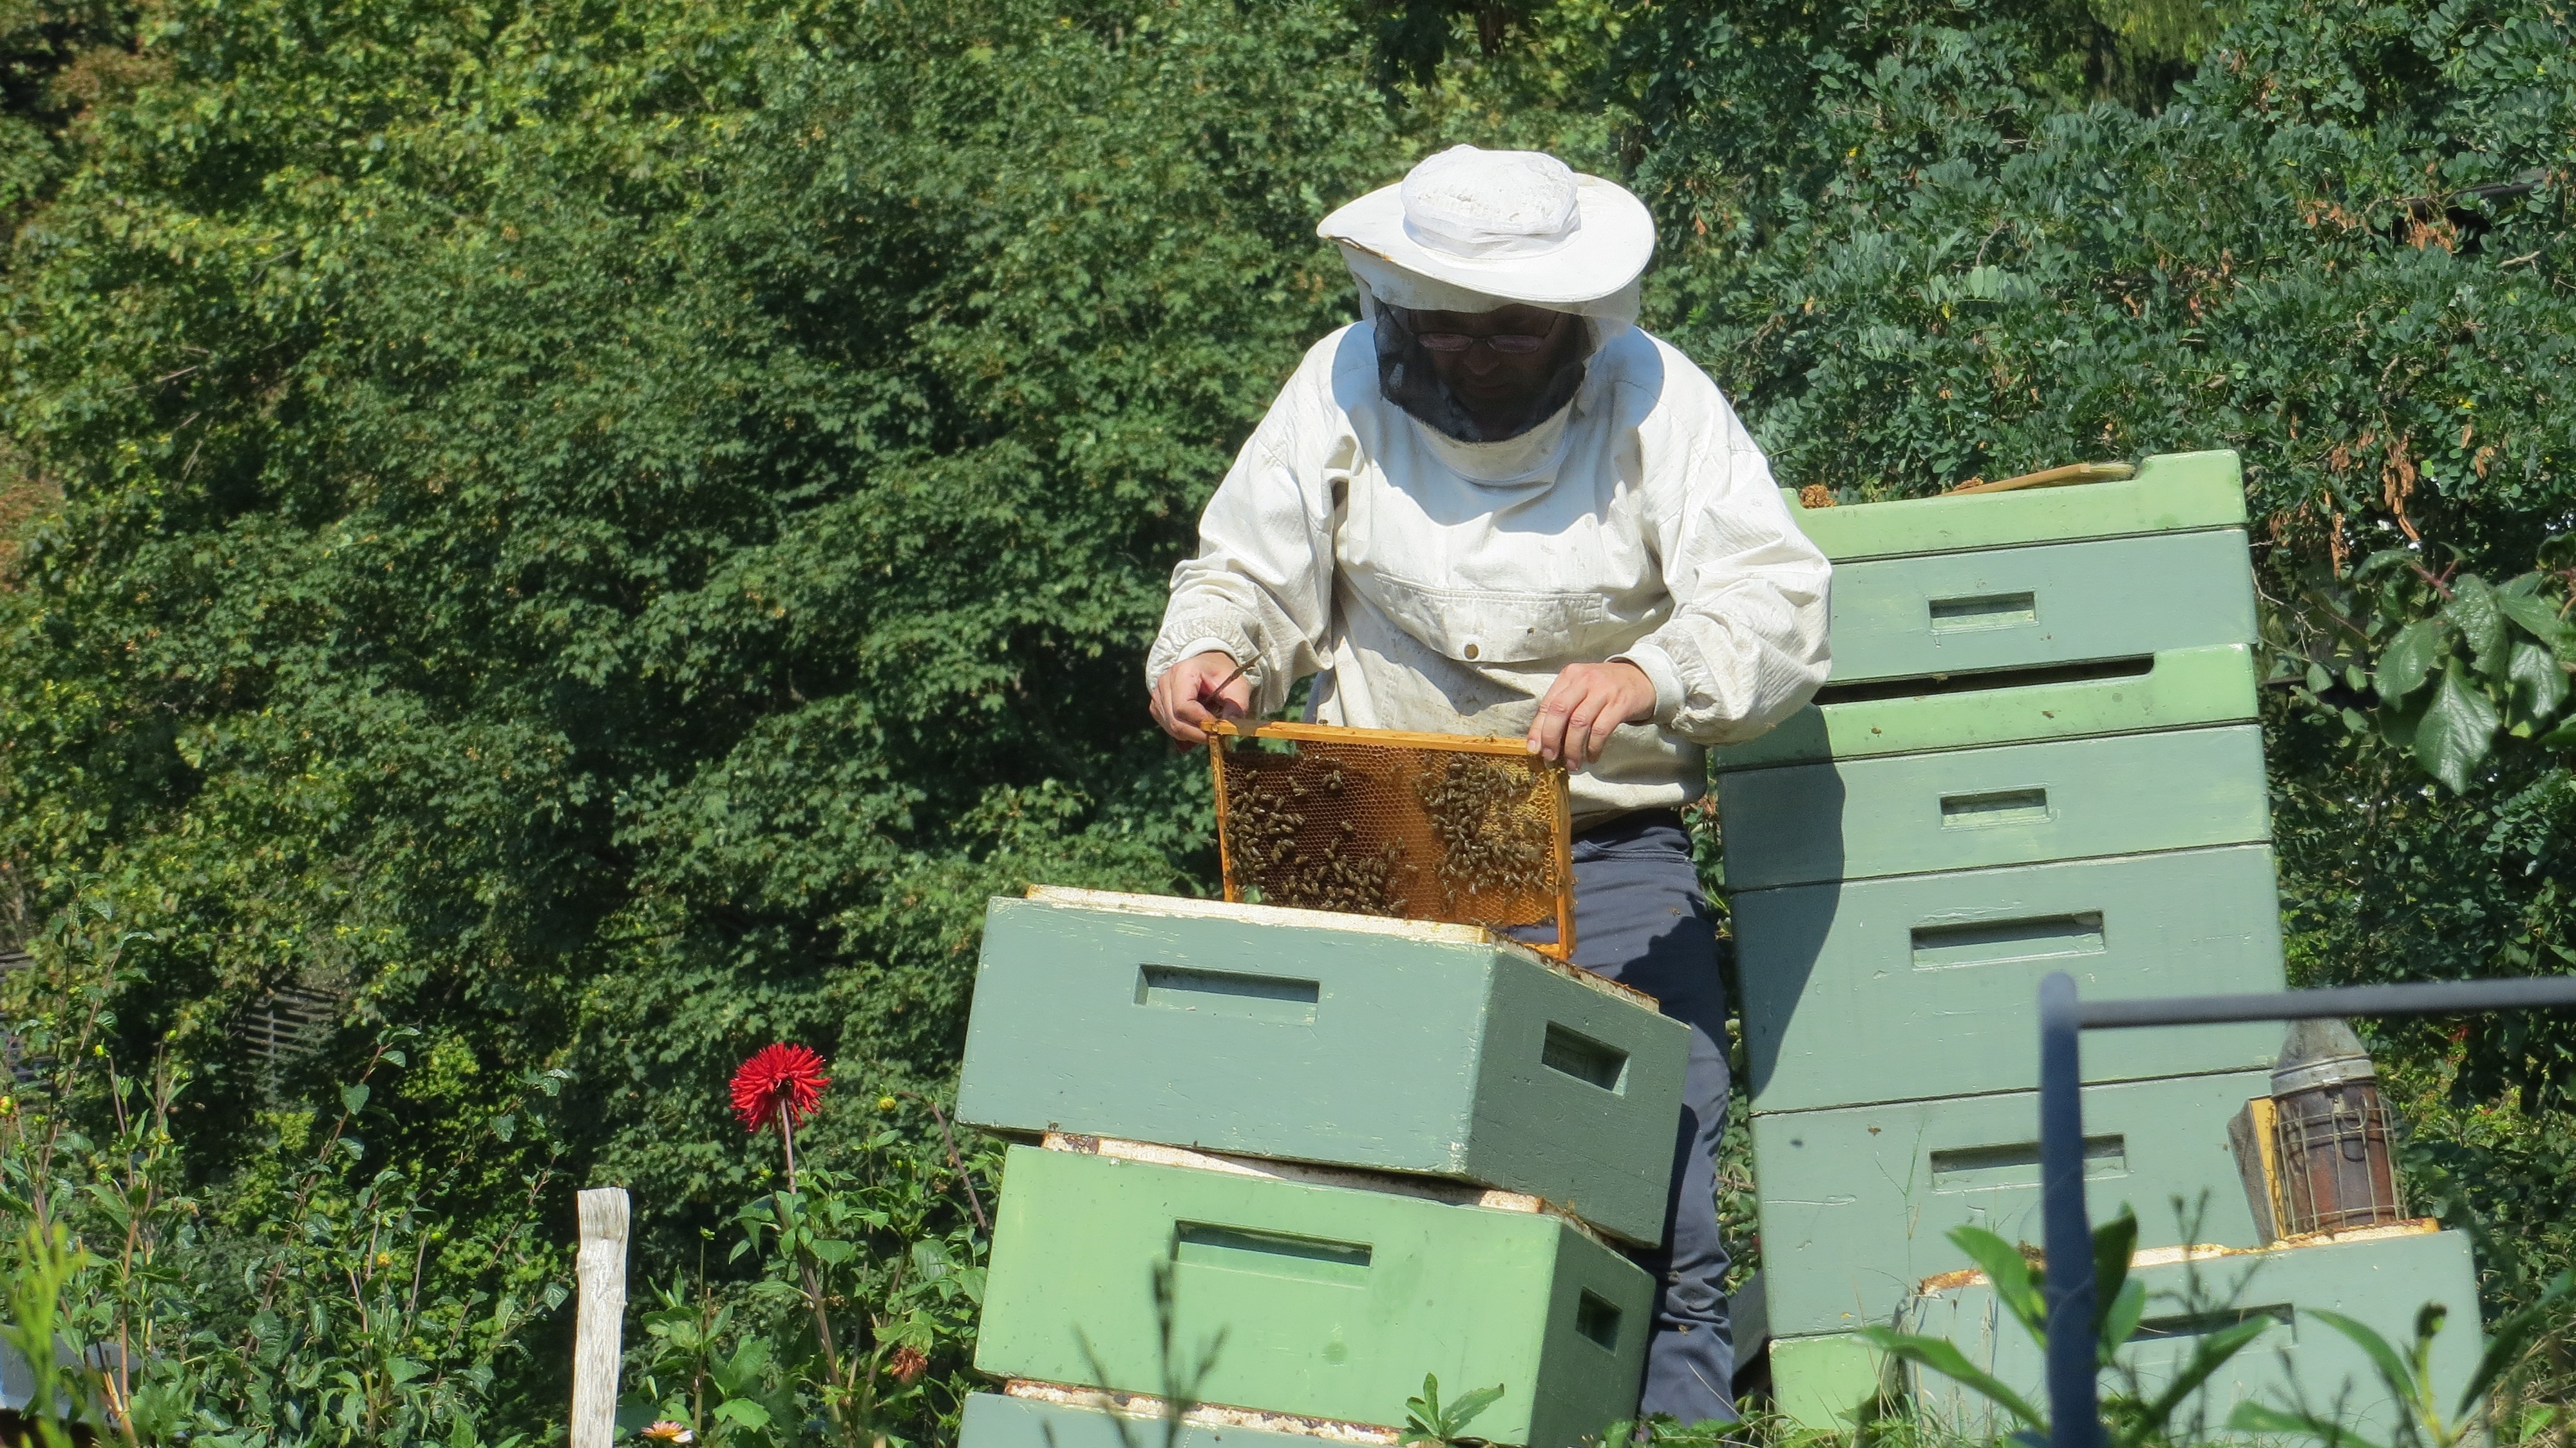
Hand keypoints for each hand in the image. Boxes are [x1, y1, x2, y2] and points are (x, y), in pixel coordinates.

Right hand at [1149, 650, 1252, 745]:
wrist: (1207, 667)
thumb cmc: (1222, 676)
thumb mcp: (1238, 686)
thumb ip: (1237, 706)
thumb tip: (1228, 728)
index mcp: (1183, 672)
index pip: (1184, 707)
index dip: (1202, 723)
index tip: (1219, 730)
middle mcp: (1165, 682)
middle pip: (1175, 721)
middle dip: (1198, 734)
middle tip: (1217, 737)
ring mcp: (1157, 695)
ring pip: (1171, 728)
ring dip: (1192, 735)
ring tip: (1208, 728)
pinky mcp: (1156, 706)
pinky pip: (1168, 728)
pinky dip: (1185, 733)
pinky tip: (1197, 726)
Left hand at [1527, 660, 1655, 765]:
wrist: (1643, 677)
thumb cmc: (1606, 687)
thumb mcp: (1582, 688)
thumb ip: (1564, 707)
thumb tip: (1545, 740)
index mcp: (1569, 675)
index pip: (1547, 704)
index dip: (1537, 729)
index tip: (1534, 749)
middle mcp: (1584, 680)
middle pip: (1559, 711)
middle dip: (1551, 738)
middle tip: (1550, 757)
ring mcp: (1603, 690)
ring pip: (1579, 723)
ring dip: (1572, 748)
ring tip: (1572, 763)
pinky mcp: (1620, 703)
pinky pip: (1601, 730)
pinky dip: (1593, 747)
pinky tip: (1592, 757)